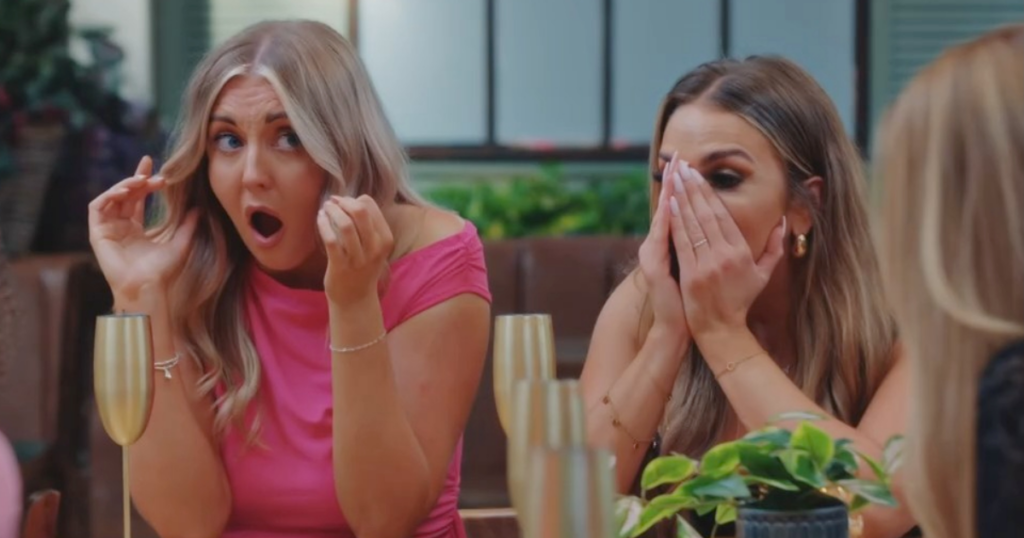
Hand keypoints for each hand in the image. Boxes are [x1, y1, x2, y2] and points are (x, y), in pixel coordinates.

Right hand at [88, 156, 198, 301]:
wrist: (148, 287)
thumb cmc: (162, 271)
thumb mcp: (180, 243)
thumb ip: (188, 225)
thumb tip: (199, 208)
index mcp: (135, 228)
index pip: (137, 198)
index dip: (143, 180)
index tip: (152, 164)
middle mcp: (119, 226)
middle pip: (125, 194)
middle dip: (137, 180)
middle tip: (154, 173)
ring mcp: (107, 229)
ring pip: (111, 197)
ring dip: (124, 185)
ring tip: (141, 181)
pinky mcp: (97, 233)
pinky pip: (97, 207)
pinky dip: (109, 195)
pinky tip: (126, 191)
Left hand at [317, 195, 393, 305]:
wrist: (355, 299)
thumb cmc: (362, 267)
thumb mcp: (374, 246)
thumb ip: (368, 224)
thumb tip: (353, 199)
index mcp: (385, 239)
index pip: (370, 206)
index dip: (354, 199)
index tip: (343, 202)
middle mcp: (375, 248)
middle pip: (360, 212)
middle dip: (343, 202)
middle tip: (332, 202)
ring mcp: (358, 258)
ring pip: (345, 224)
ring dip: (331, 212)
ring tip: (324, 209)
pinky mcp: (341, 266)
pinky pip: (331, 240)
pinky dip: (323, 225)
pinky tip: (320, 220)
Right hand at [638, 154, 688, 345]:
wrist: (679, 327)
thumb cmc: (695, 302)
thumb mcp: (701, 272)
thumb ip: (705, 250)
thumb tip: (721, 231)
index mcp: (674, 245)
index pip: (679, 209)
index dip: (684, 187)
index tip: (688, 164)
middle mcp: (658, 246)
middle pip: (669, 207)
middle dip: (675, 181)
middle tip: (677, 156)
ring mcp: (654, 254)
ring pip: (664, 216)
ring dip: (669, 192)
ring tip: (673, 168)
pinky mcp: (653, 265)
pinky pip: (662, 237)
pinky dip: (666, 219)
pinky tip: (669, 201)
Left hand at [666, 162, 785, 340]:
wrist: (721, 329)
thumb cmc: (740, 301)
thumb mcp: (763, 274)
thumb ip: (774, 247)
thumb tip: (782, 222)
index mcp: (741, 252)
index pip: (723, 216)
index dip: (709, 193)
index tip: (698, 175)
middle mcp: (725, 255)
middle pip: (707, 215)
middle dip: (694, 189)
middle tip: (683, 168)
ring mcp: (707, 264)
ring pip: (694, 225)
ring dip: (683, 199)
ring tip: (675, 179)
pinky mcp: (691, 274)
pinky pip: (683, 242)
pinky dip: (675, 222)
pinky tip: (669, 205)